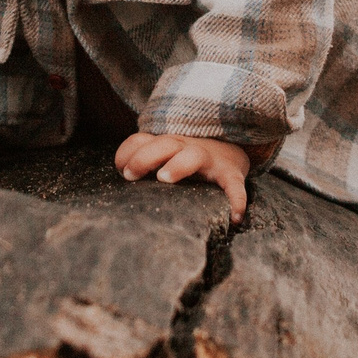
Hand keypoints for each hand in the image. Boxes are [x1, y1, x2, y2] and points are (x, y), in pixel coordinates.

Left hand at [115, 132, 253, 220]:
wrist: (232, 150)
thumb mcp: (163, 157)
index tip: (120, 169)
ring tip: (164, 179)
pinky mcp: (230, 174)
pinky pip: (235, 185)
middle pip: (164, 143)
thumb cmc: (186, 159)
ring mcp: (209, 159)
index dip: (128, 152)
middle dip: (145, 156)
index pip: (142, 140)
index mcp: (166, 144)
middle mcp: (186, 147)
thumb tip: (122, 179)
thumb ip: (142, 164)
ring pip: (194, 155)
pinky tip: (234, 217)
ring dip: (178, 164)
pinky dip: (236, 199)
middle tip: (130, 175)